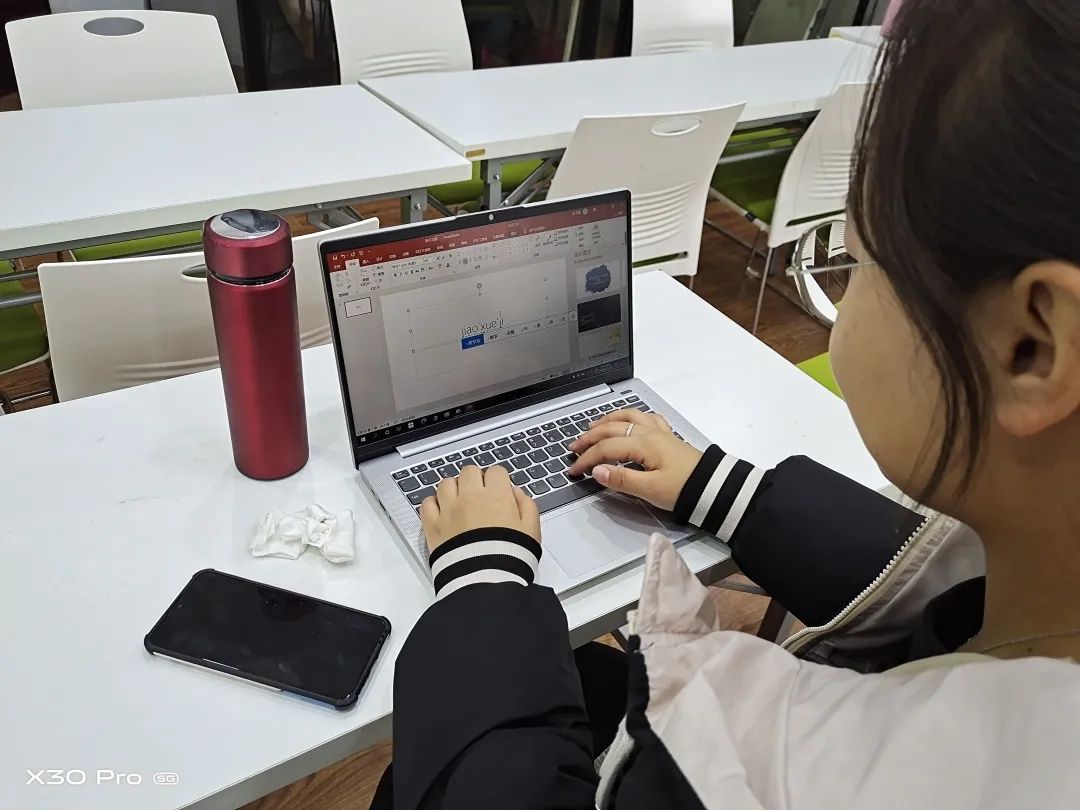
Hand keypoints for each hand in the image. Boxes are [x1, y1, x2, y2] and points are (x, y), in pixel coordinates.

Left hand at [421, 464, 540, 552]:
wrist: (486, 580)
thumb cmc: (511, 556)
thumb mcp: (532, 530)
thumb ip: (527, 506)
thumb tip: (516, 493)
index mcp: (496, 496)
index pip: (496, 472)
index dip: (499, 480)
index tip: (499, 489)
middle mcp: (470, 497)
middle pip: (469, 471)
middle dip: (476, 479)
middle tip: (479, 494)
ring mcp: (449, 510)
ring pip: (446, 483)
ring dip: (453, 489)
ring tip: (459, 502)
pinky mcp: (433, 525)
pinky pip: (427, 503)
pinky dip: (433, 504)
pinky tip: (442, 512)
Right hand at [567, 409, 702, 510]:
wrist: (715, 488)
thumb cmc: (685, 490)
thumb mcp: (651, 489)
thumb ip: (622, 480)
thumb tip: (596, 471)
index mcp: (643, 444)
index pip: (606, 448)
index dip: (586, 459)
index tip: (573, 470)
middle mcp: (649, 433)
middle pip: (612, 428)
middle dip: (589, 437)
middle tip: (574, 447)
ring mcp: (660, 433)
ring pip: (628, 417)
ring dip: (607, 420)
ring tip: (593, 426)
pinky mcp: (668, 438)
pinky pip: (646, 418)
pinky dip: (632, 417)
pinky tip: (629, 420)